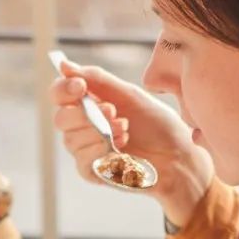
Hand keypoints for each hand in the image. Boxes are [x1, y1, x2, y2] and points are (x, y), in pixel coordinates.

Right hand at [49, 61, 214, 227]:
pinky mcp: (93, 172)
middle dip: (85, 112)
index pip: (59, 95)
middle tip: (113, 111)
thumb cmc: (157, 125)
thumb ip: (97, 80)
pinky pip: (82, 160)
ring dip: (100, 131)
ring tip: (125, 128)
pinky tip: (122, 146)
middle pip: (61, 118)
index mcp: (89, 105)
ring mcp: (87, 151)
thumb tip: (65, 65)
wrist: (178, 155)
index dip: (64, 88)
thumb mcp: (129, 95)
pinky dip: (101, 149)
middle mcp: (83, 128)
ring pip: (71, 139)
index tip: (80, 85)